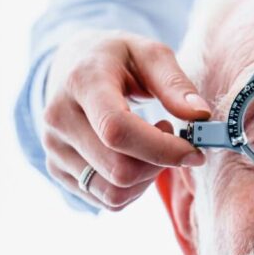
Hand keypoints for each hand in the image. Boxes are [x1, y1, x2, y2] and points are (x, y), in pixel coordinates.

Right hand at [41, 30, 210, 209]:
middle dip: (158, 165)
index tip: (192, 150)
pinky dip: (131, 188)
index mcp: (81, 82)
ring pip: (113, 194)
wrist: (68, 67)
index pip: (117, 130)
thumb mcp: (148, 53)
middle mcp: (59, 118)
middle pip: (119, 170)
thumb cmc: (116, 59)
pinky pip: (105, 201)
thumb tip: (199, 115)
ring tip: (150, 147)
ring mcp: (53, 148)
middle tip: (171, 138)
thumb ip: (175, 83)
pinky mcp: (56, 170)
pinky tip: (132, 158)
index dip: (161, 149)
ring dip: (146, 180)